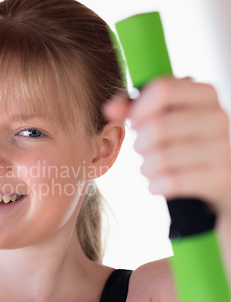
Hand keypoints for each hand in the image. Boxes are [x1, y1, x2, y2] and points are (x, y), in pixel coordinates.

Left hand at [104, 78, 230, 215]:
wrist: (220, 177)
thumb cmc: (183, 140)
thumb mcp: (162, 116)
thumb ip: (133, 106)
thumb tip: (109, 108)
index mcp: (205, 94)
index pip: (163, 89)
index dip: (139, 107)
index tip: (134, 121)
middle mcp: (219, 117)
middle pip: (158, 126)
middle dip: (140, 143)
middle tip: (141, 149)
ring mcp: (223, 148)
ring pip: (162, 157)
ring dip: (146, 166)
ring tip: (149, 167)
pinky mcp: (220, 178)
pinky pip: (172, 182)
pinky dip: (156, 184)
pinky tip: (158, 183)